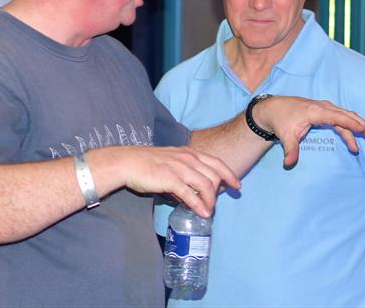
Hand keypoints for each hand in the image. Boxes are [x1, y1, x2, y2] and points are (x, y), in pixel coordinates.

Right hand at [122, 146, 240, 217]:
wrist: (128, 162)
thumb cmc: (147, 163)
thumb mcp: (171, 162)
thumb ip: (183, 175)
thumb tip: (191, 196)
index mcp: (190, 152)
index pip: (216, 162)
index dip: (229, 174)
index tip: (236, 185)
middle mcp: (188, 158)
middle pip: (214, 176)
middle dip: (219, 192)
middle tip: (215, 205)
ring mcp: (180, 168)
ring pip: (206, 185)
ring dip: (210, 201)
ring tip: (209, 212)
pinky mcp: (170, 179)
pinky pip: (190, 194)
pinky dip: (199, 204)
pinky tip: (202, 212)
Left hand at [253, 96, 364, 166]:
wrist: (274, 108)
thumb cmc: (281, 120)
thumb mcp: (285, 135)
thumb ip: (290, 150)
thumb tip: (289, 164)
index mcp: (315, 111)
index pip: (338, 117)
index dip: (351, 124)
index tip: (364, 131)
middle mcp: (324, 108)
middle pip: (348, 116)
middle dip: (364, 126)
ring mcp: (326, 108)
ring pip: (348, 116)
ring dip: (361, 126)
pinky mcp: (326, 112)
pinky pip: (343, 118)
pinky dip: (353, 125)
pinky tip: (360, 134)